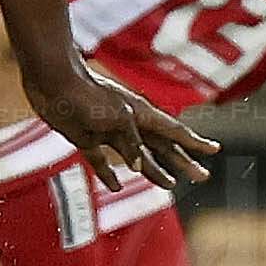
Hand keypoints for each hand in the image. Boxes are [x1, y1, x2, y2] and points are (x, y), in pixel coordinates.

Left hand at [23, 57, 216, 195]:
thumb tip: (139, 168)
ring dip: (154, 170)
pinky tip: (116, 186)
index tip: (214, 150)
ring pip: (135, 157)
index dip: (194, 142)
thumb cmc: (87, 93)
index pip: (174, 131)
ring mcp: (106, 131)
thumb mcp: (117, 118)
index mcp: (140, 114)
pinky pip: (100, 160)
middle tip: (202, 176)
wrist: (51, 80)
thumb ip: (131, 143)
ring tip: (170, 185)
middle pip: (161, 146)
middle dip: (182, 161)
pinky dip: (109, 174)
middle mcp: (127, 124)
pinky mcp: (84, 137)